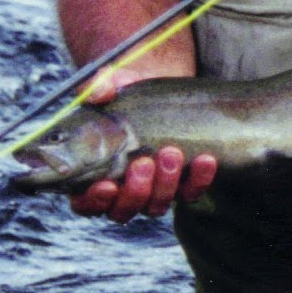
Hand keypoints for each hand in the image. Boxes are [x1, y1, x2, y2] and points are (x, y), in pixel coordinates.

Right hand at [69, 66, 216, 222]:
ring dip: (165, 185)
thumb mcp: (110, 83)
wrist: (159, 82)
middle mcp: (121, 189)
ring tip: (171, 153)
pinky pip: (190, 192)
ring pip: (156, 205)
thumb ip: (98, 86)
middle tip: (143, 162)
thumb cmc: (125, 89)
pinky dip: (198, 180)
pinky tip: (205, 159)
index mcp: (93, 174)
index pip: (86, 203)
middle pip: (124, 210)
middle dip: (135, 190)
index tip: (107, 185)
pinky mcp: (181, 183)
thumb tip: (98, 92)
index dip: (94, 201)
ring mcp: (152, 189)